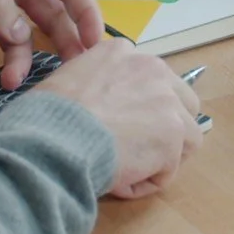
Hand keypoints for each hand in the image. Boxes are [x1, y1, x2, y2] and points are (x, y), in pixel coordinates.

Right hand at [36, 39, 202, 198]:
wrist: (54, 137)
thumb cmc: (48, 115)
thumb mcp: (69, 80)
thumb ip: (96, 85)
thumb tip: (102, 109)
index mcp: (123, 52)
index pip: (151, 80)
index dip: (139, 108)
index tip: (119, 126)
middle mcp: (152, 68)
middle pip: (182, 103)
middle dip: (165, 128)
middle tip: (136, 149)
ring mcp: (168, 101)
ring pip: (186, 137)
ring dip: (160, 157)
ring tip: (126, 168)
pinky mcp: (174, 134)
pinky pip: (169, 170)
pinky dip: (147, 181)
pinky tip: (120, 179)